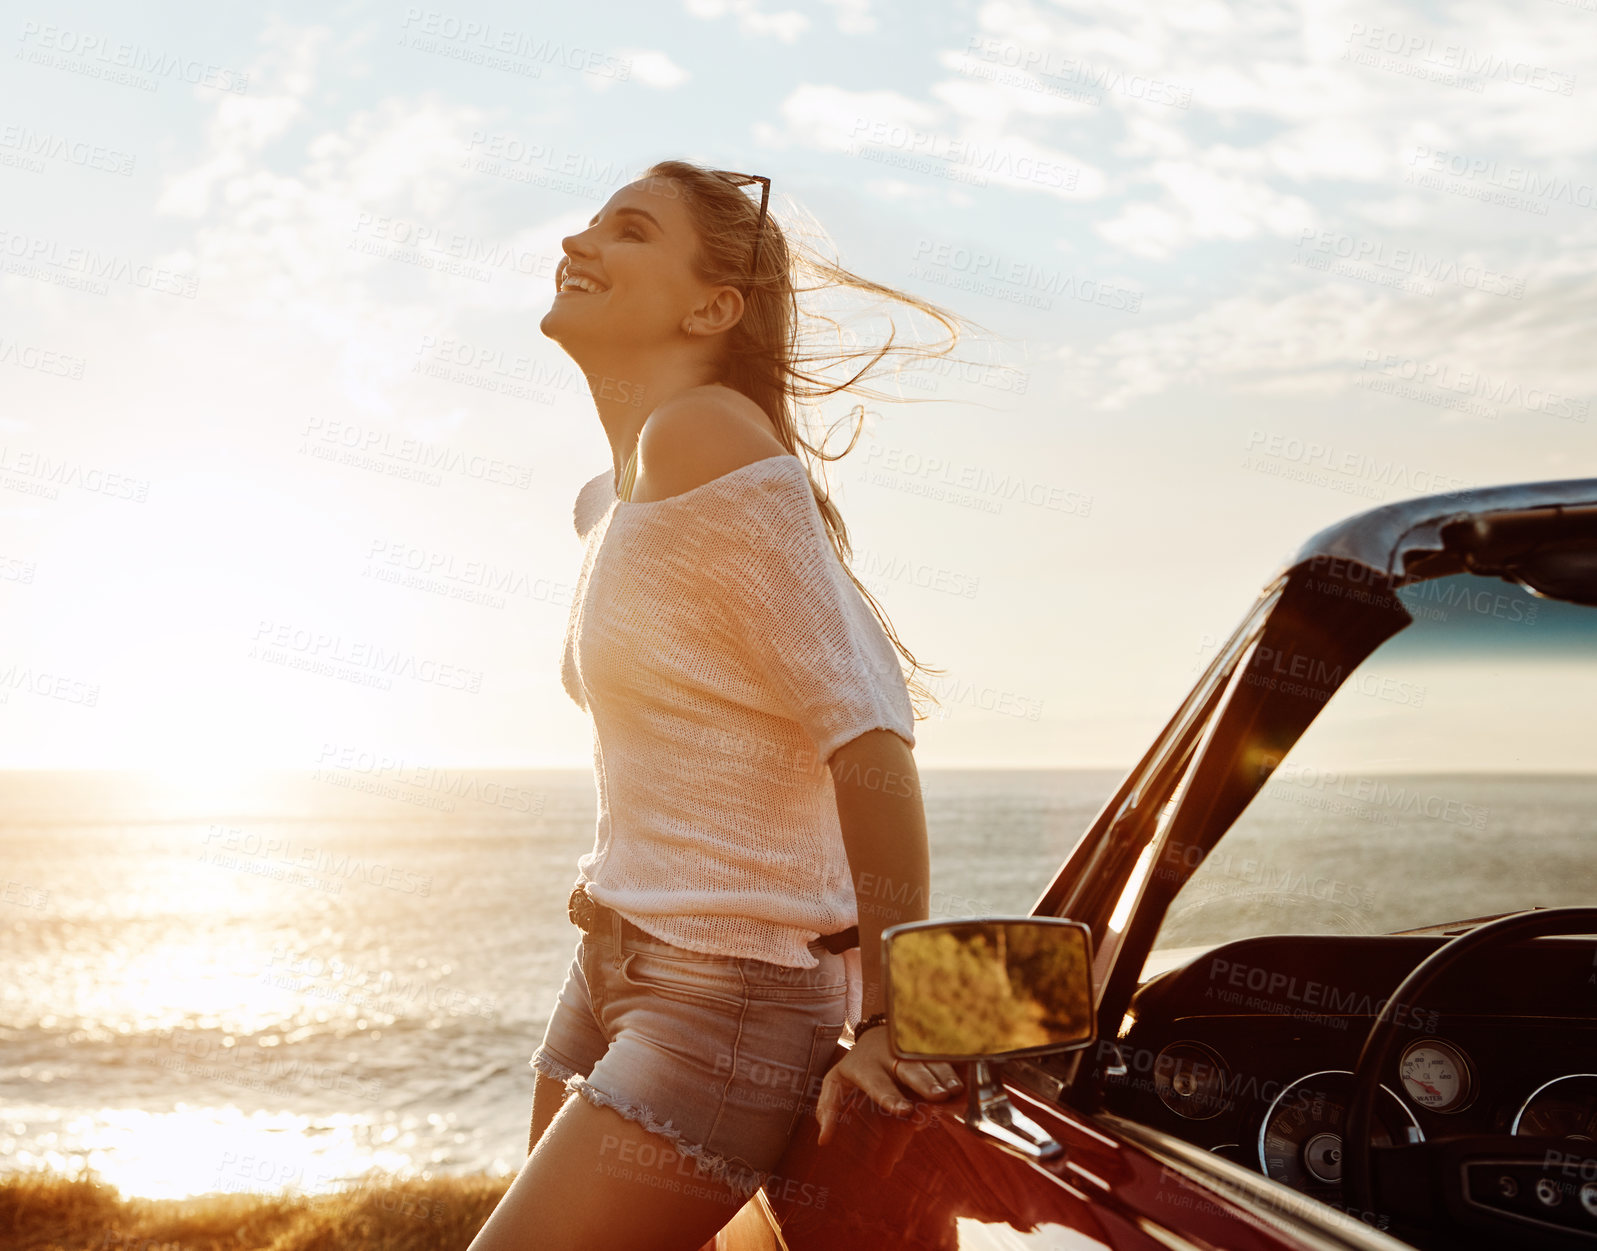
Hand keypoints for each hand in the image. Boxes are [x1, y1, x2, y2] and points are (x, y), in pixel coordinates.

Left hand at [814, 1026, 962, 1146]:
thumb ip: (829, 1110)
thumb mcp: (837, 1084)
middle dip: (924, 1082)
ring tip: (954, 1090)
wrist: (874, 1033)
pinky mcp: (923, 1041)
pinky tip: (964, 1076)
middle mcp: (888, 1056)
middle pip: (908, 1069)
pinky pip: (940, 1050)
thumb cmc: (857, 1068)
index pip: (878, 1084)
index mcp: (865, 1068)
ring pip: (927, 1059)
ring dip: (942, 1074)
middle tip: (938, 1097)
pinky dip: (953, 1063)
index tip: (905, 1111)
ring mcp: (908, 1046)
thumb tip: (823, 1141)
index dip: (891, 1097)